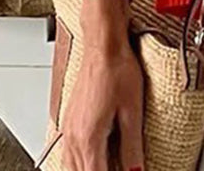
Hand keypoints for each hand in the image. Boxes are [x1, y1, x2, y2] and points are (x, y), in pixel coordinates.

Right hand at [61, 41, 144, 170]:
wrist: (102, 45)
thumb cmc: (117, 69)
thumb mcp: (132, 111)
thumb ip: (132, 146)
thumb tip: (137, 170)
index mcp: (89, 138)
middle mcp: (74, 137)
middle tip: (122, 169)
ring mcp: (68, 130)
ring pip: (69, 168)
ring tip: (106, 165)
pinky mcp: (68, 121)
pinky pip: (66, 155)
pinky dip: (77, 165)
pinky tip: (90, 161)